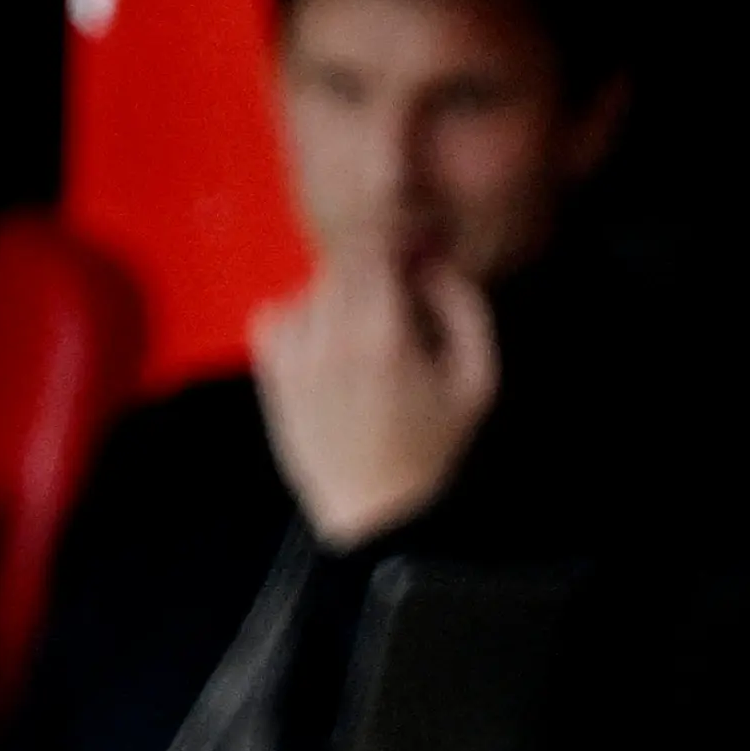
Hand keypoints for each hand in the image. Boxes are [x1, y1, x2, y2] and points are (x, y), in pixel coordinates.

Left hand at [251, 255, 496, 546]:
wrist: (377, 513)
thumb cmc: (432, 450)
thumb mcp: (477, 380)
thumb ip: (464, 308)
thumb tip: (431, 264)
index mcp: (385, 335)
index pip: (373, 247)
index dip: (393, 237)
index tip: (410, 249)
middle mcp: (332, 340)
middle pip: (340, 262)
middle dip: (369, 266)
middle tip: (392, 292)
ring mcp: (295, 358)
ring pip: (309, 289)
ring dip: (336, 294)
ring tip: (363, 330)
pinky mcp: (273, 377)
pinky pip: (272, 317)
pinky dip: (296, 318)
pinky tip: (324, 344)